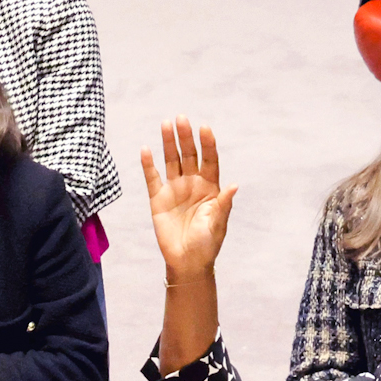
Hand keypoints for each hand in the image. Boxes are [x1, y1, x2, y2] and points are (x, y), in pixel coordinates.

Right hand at [141, 118, 236, 283]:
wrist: (187, 262)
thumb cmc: (207, 244)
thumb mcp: (218, 224)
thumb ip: (223, 204)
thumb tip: (235, 185)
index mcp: (210, 188)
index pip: (210, 160)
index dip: (207, 144)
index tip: (205, 128)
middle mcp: (193, 184)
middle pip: (189, 155)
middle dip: (186, 137)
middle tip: (181, 118)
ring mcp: (175, 189)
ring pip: (171, 161)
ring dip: (169, 143)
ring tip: (166, 124)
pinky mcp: (158, 199)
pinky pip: (152, 177)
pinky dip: (148, 164)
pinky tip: (146, 148)